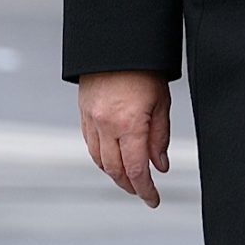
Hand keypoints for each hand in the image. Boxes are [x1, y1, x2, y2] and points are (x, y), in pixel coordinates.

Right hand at [77, 70, 170, 208]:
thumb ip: (160, 137)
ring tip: (130, 180)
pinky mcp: (83, 115)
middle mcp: (106, 126)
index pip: (136, 169)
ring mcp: (91, 121)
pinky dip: (101, 159)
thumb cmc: (144, 69)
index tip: (154, 200)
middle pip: (115, 170)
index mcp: (129, 124)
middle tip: (144, 192)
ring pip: (99, 161)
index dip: (145, 189)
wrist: (116, 44)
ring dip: (115, 175)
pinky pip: (90, 146)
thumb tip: (160, 166)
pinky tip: (113, 160)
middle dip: (130, 186)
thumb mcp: (162, 101)